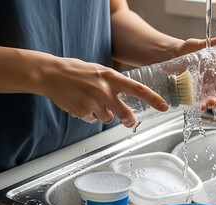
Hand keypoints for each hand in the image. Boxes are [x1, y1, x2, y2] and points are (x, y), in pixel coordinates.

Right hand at [39, 57, 168, 127]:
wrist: (51, 74)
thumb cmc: (77, 71)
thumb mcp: (100, 71)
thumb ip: (114, 84)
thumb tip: (128, 97)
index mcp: (112, 77)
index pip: (138, 89)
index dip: (153, 100)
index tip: (164, 107)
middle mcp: (105, 90)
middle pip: (125, 114)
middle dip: (129, 121)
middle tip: (129, 121)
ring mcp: (93, 102)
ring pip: (107, 119)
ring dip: (103, 115)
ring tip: (91, 102)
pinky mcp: (82, 112)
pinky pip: (92, 120)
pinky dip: (88, 115)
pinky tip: (80, 104)